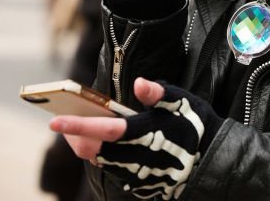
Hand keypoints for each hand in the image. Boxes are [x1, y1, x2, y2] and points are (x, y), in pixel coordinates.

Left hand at [50, 78, 223, 199]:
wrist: (214, 159)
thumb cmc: (197, 126)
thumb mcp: (183, 102)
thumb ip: (159, 93)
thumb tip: (139, 83)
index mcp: (145, 133)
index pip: (104, 129)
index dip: (78, 125)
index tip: (55, 121)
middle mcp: (138, 157)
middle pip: (95, 150)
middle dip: (76, 137)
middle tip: (64, 124)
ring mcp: (139, 175)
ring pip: (102, 163)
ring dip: (88, 148)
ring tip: (81, 134)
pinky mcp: (142, 185)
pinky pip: (115, 172)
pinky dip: (105, 159)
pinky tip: (107, 149)